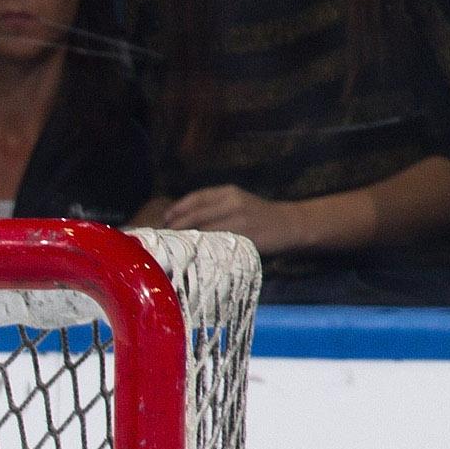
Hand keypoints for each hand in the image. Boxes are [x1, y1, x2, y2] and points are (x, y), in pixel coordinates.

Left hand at [158, 184, 318, 255]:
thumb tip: (178, 221)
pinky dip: (202, 250)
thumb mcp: (236, 203)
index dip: (176, 210)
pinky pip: (217, 244)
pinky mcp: (244, 238)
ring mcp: (238, 220)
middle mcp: (232, 203)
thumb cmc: (256, 216)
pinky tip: (192, 256)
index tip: (163, 221)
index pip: (196, 198)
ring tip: (172, 249)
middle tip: (162, 240)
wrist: (288, 225)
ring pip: (203, 231)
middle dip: (176, 228)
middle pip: (195, 216)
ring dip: (186, 241)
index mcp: (228, 192)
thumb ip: (212, 208)